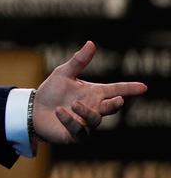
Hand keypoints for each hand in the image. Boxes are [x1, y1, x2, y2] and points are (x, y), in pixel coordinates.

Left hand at [33, 41, 147, 144]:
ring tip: (74, 104)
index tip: (143, 87)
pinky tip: (59, 112)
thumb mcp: (63, 74)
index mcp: (94, 93)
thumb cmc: (51, 92)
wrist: (33, 109)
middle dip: (116, 104)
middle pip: (111, 108)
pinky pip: (78, 130)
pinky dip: (70, 120)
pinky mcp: (74, 134)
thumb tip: (91, 43)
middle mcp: (94, 108)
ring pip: (95, 120)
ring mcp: (85, 123)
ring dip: (87, 112)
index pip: (116, 89)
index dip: (130, 88)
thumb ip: (78, 61)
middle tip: (118, 99)